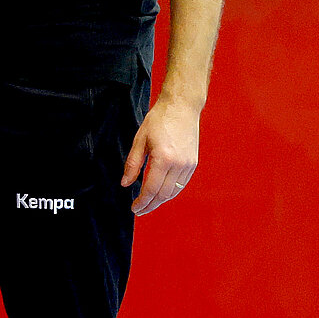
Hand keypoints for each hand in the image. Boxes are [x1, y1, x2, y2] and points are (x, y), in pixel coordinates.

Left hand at [120, 98, 200, 216]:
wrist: (182, 107)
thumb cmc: (159, 120)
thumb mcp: (140, 139)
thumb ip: (133, 164)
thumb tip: (125, 184)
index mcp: (164, 158)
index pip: (151, 189)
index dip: (142, 202)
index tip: (134, 208)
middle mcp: (179, 164)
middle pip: (164, 194)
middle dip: (151, 205)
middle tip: (139, 210)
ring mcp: (189, 165)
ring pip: (174, 192)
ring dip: (161, 200)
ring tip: (148, 203)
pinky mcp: (193, 163)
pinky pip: (181, 184)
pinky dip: (170, 192)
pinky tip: (160, 192)